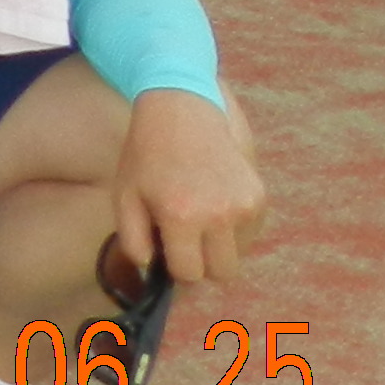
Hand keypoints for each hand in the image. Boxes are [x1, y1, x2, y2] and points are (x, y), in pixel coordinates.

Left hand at [108, 88, 264, 287]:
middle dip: (203, 263)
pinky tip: (215, 201)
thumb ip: (132, 240)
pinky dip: (235, 228)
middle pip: (222, 273)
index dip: (175, 267)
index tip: (168, 251)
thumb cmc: (147, 155)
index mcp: (181, 216)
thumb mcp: (125, 195)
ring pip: (239, 255)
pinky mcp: (260, 196)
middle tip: (186, 239)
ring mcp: (244, 205)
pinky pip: (251, 233)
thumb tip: (150, 271)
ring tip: (199, 215)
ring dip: (220, 246)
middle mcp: (218, 214)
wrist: (182, 110)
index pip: (189, 273)